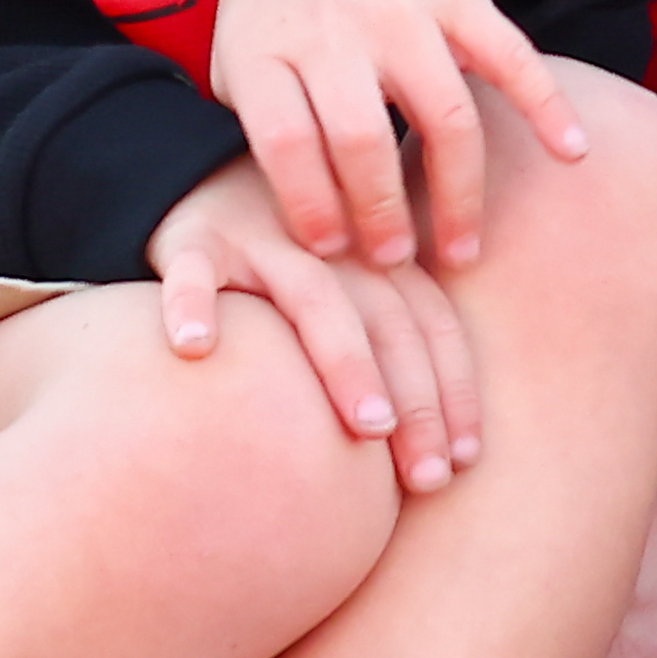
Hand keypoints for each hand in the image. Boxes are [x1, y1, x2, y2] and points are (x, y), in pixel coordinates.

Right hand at [144, 162, 483, 490]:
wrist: (200, 181)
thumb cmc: (285, 269)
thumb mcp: (344, 293)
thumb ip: (388, 346)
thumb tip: (444, 455)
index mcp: (379, 256)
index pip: (432, 325)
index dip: (454, 391)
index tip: (465, 462)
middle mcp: (333, 245)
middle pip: (387, 322)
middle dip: (416, 398)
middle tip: (429, 476)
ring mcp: (263, 241)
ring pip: (314, 298)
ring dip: (347, 361)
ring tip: (368, 427)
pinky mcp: (194, 240)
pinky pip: (192, 273)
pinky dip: (191, 305)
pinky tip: (197, 349)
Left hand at [203, 0, 594, 268]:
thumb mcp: (237, 46)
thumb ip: (251, 122)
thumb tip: (282, 223)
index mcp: (266, 46)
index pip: (285, 142)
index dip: (311, 207)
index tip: (331, 251)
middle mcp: (333, 25)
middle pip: (361, 138)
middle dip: (382, 214)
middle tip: (395, 261)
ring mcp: (400, 7)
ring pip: (442, 113)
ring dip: (458, 192)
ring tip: (461, 250)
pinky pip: (510, 57)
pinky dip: (547, 106)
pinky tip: (571, 152)